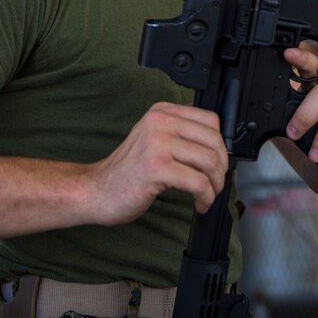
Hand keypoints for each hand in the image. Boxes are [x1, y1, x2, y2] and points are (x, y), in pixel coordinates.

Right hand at [88, 102, 227, 223]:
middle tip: (215, 183)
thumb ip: (180, 133)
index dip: (220, 145)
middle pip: (214, 141)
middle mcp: (160, 122)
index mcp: (162, 112)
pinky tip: (199, 204)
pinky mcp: (156, 167)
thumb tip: (218, 143)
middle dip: (221, 167)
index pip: (210, 120)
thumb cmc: (128, 171)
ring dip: (215, 185)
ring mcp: (157, 143)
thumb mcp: (154, 139)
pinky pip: (198, 182)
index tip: (216, 163)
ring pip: (210, 161)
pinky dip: (206, 197)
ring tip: (207, 195)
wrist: (96, 190)